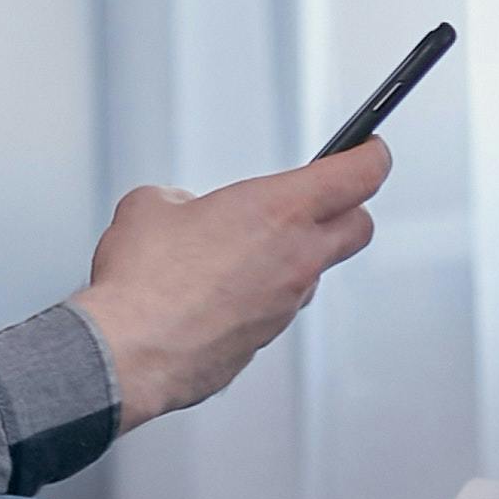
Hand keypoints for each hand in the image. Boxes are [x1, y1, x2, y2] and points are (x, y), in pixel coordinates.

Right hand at [67, 137, 387, 427]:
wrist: (128, 350)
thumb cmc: (143, 280)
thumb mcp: (151, 207)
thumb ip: (181, 201)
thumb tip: (184, 213)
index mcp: (280, 210)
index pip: (360, 174)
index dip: (370, 155)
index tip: (367, 147)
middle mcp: (297, 258)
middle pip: (358, 226)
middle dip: (347, 208)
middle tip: (319, 200)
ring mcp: (286, 304)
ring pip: (313, 271)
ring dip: (291, 257)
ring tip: (236, 254)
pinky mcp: (264, 340)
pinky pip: (275, 308)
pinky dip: (255, 296)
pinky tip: (211, 295)